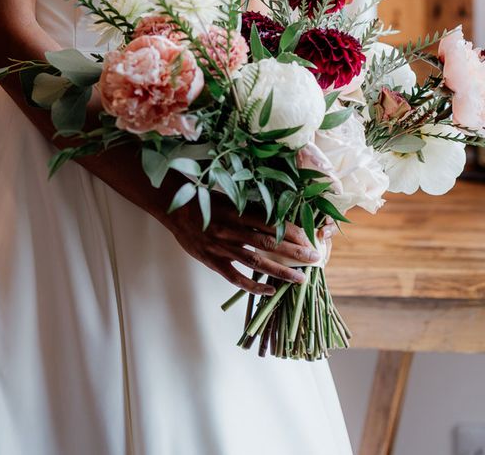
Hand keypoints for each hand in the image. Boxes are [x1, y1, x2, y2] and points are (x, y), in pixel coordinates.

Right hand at [161, 195, 334, 295]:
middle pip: (269, 243)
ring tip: (300, 279)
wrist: (173, 207)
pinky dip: (253, 286)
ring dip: (280, 272)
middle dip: (294, 252)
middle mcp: (232, 230)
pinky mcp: (212, 261)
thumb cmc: (203, 199)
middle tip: (315, 259)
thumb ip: (250, 207)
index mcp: (237, 211)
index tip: (310, 238)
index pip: (271, 222)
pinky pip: (235, 277)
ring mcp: (222, 247)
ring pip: (256, 262)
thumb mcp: (229, 197)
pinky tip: (270, 291)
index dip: (292, 232)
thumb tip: (278, 215)